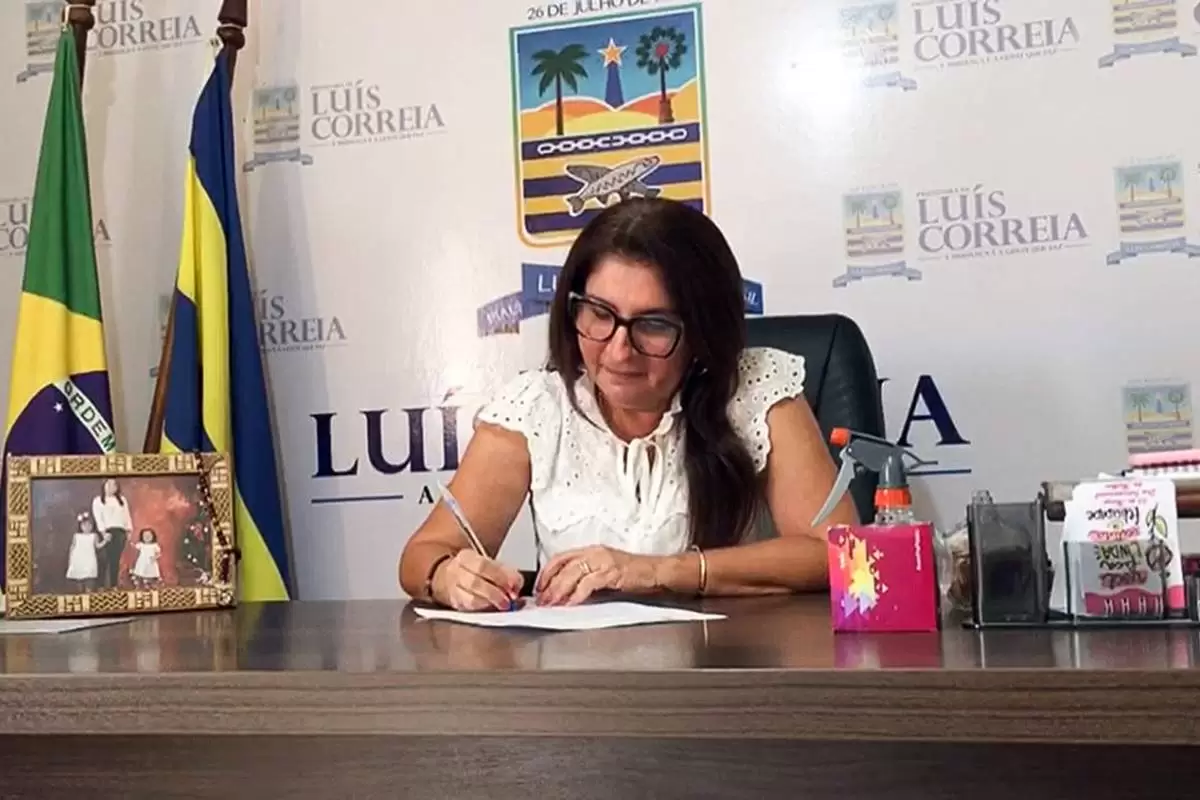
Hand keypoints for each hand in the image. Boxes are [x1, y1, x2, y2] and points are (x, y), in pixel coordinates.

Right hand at [432, 550, 522, 611]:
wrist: (450, 579)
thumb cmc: (474, 571)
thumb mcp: (491, 565)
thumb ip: (507, 573)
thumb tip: (517, 583)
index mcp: (466, 557)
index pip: (483, 565)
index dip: (500, 576)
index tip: (514, 584)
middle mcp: (456, 572)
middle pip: (475, 582)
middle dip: (496, 592)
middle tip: (510, 597)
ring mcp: (453, 589)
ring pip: (471, 598)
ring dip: (491, 602)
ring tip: (504, 604)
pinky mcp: (456, 604)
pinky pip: (470, 608)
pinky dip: (484, 608)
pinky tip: (492, 607)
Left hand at [535, 545, 657, 605]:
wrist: (655, 571)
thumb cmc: (633, 573)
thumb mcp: (604, 571)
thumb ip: (586, 577)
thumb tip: (566, 592)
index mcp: (591, 551)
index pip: (560, 558)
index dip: (546, 573)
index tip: (538, 587)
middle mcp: (594, 553)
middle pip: (563, 566)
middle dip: (548, 585)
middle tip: (541, 600)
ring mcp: (603, 561)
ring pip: (572, 574)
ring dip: (559, 591)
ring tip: (551, 604)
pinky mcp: (612, 572)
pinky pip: (588, 583)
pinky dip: (577, 595)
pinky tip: (571, 604)